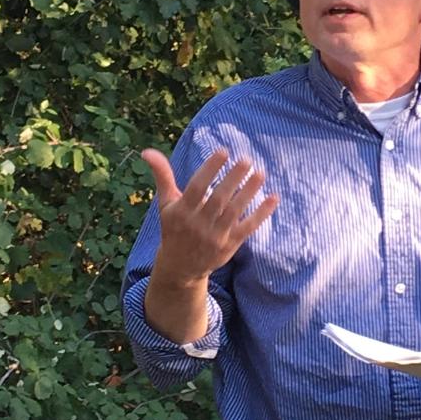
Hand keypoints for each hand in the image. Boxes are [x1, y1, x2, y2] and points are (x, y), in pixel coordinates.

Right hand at [142, 147, 277, 283]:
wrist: (180, 268)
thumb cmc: (173, 228)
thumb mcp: (166, 204)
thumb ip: (162, 176)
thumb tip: (147, 151)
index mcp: (182, 211)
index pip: (197, 187)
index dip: (210, 169)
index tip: (224, 151)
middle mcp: (198, 224)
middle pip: (218, 198)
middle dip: (233, 178)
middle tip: (247, 159)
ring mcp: (215, 236)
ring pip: (234, 211)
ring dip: (249, 192)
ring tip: (261, 173)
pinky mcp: (230, 246)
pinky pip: (248, 227)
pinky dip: (261, 213)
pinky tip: (273, 197)